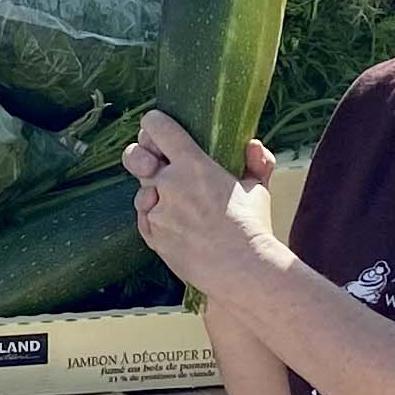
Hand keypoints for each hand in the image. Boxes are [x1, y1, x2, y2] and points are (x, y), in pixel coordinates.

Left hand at [123, 112, 284, 304]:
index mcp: (193, 164)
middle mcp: (169, 184)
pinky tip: (177, 226)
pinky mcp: (153, 236)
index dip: (154, 124)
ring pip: (141, 193)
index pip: (157, 128)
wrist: (243, 271)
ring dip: (153, 194)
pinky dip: (155, 220)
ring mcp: (157, 211)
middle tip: (151, 162)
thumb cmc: (253, 227)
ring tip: (178, 205)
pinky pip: (145, 220)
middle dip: (140, 156)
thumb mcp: (258, 189)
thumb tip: (253, 146)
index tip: (156, 127)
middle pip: (135, 157)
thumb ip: (256, 162)